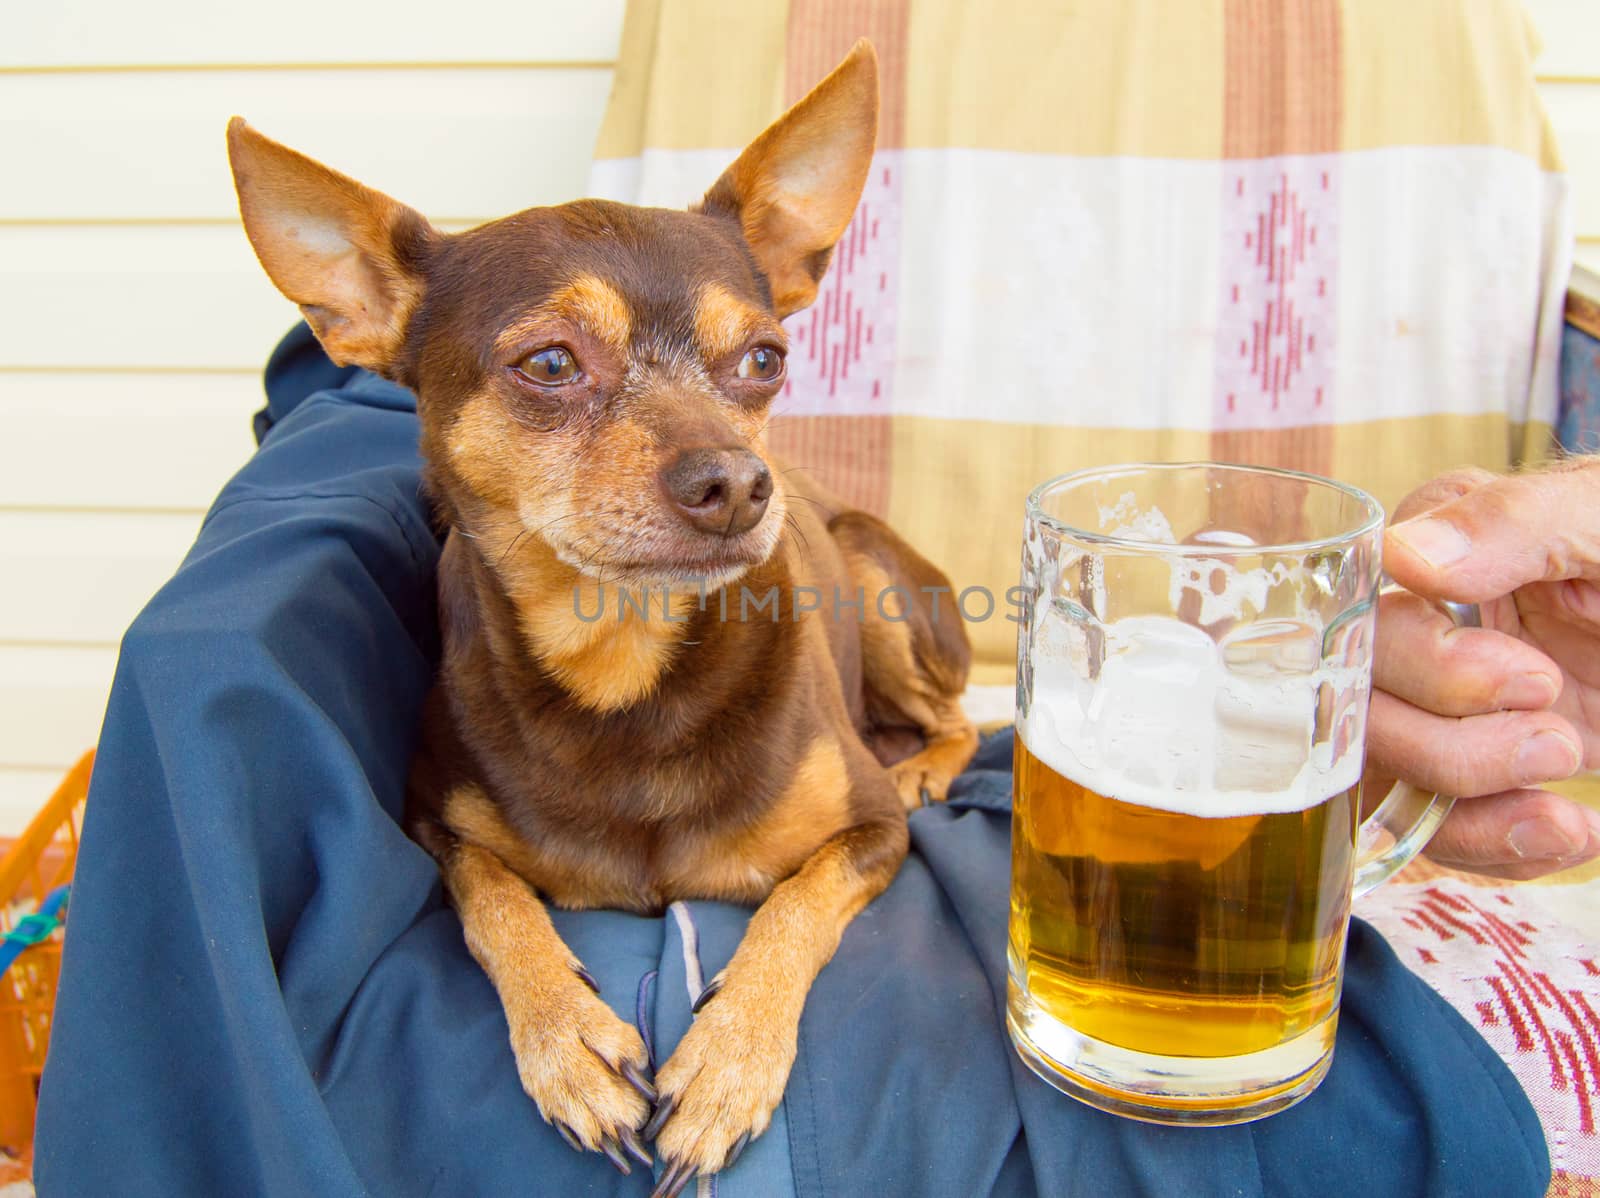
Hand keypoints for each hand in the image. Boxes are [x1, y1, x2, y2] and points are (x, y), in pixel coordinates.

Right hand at [1368, 460, 1599, 879]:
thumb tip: (1403, 555)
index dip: (1429, 665)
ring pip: (1381, 777)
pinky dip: (1498, 846)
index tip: (1529, 679)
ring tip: (1563, 816)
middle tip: (1556, 743)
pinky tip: (1572, 832)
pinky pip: (1435, 827)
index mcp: (1436, 554)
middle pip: (1357, 709)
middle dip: (1448, 748)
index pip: (1363, 616)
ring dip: (1468, 812)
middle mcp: (1420, 630)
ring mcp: (1440, 706)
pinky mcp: (1476, 768)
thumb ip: (1514, 524)